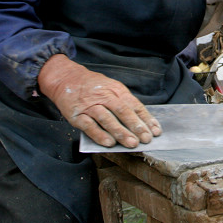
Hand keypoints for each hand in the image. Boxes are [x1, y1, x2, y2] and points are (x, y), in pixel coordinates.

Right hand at [38, 54, 160, 147]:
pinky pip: (89, 126)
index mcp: (117, 91)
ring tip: (132, 143)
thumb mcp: (112, 88)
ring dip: (121, 132)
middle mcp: (105, 97)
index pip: (135, 106)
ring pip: (108, 119)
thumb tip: (142, 120)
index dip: (146, 119)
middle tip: (146, 139)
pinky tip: (109, 143)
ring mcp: (91, 106)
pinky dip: (99, 135)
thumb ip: (125, 102)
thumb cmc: (93, 86)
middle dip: (136, 126)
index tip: (156, 131)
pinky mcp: (77, 115)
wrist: (67, 78)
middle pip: (123, 112)